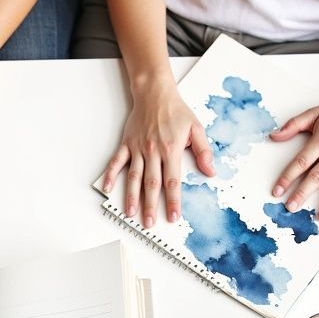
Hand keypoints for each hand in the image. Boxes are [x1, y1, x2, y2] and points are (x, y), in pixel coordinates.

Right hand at [102, 83, 214, 227]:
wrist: (155, 93)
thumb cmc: (176, 111)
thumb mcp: (197, 129)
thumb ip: (204, 152)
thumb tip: (211, 172)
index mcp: (171, 150)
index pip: (172, 181)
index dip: (173, 200)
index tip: (173, 216)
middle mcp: (153, 152)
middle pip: (151, 184)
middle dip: (151, 206)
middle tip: (150, 223)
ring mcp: (138, 149)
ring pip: (134, 177)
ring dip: (132, 196)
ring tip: (131, 213)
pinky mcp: (127, 144)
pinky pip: (116, 162)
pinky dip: (111, 175)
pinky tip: (107, 188)